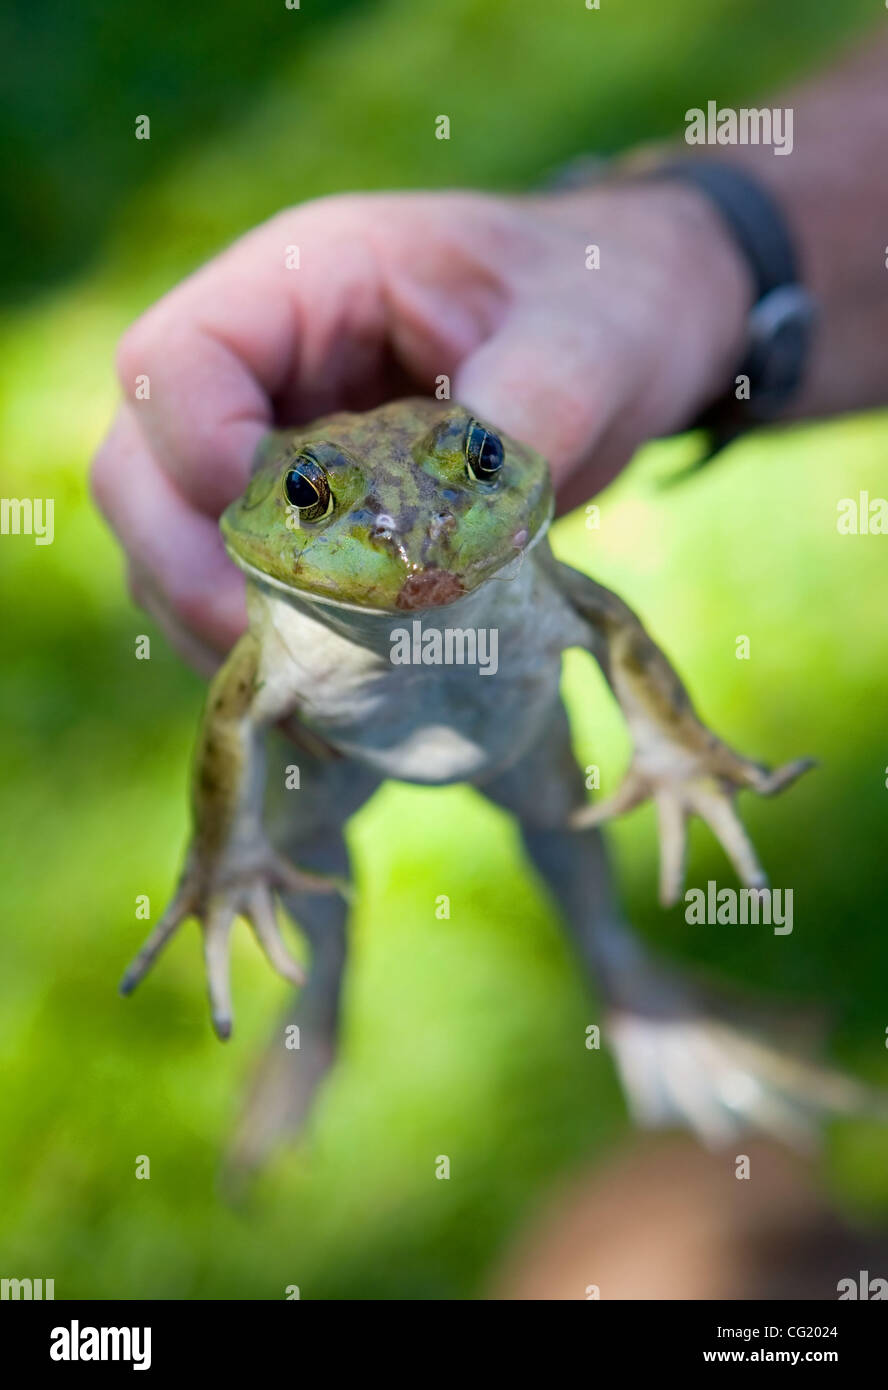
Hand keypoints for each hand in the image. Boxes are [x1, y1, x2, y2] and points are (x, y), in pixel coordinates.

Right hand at [91, 185, 751, 668]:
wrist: (622, 330)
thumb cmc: (599, 302)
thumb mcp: (587, 341)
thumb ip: (526, 415)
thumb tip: (453, 548)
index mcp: (305, 281)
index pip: (175, 360)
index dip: (194, 453)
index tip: (285, 535)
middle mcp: (264, 366)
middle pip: (140, 469)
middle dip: (185, 568)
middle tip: (268, 645)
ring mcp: (270, 446)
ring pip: (170, 545)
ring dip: (215, 625)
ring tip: (309, 688)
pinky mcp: (299, 521)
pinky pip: (233, 589)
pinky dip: (264, 647)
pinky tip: (330, 694)